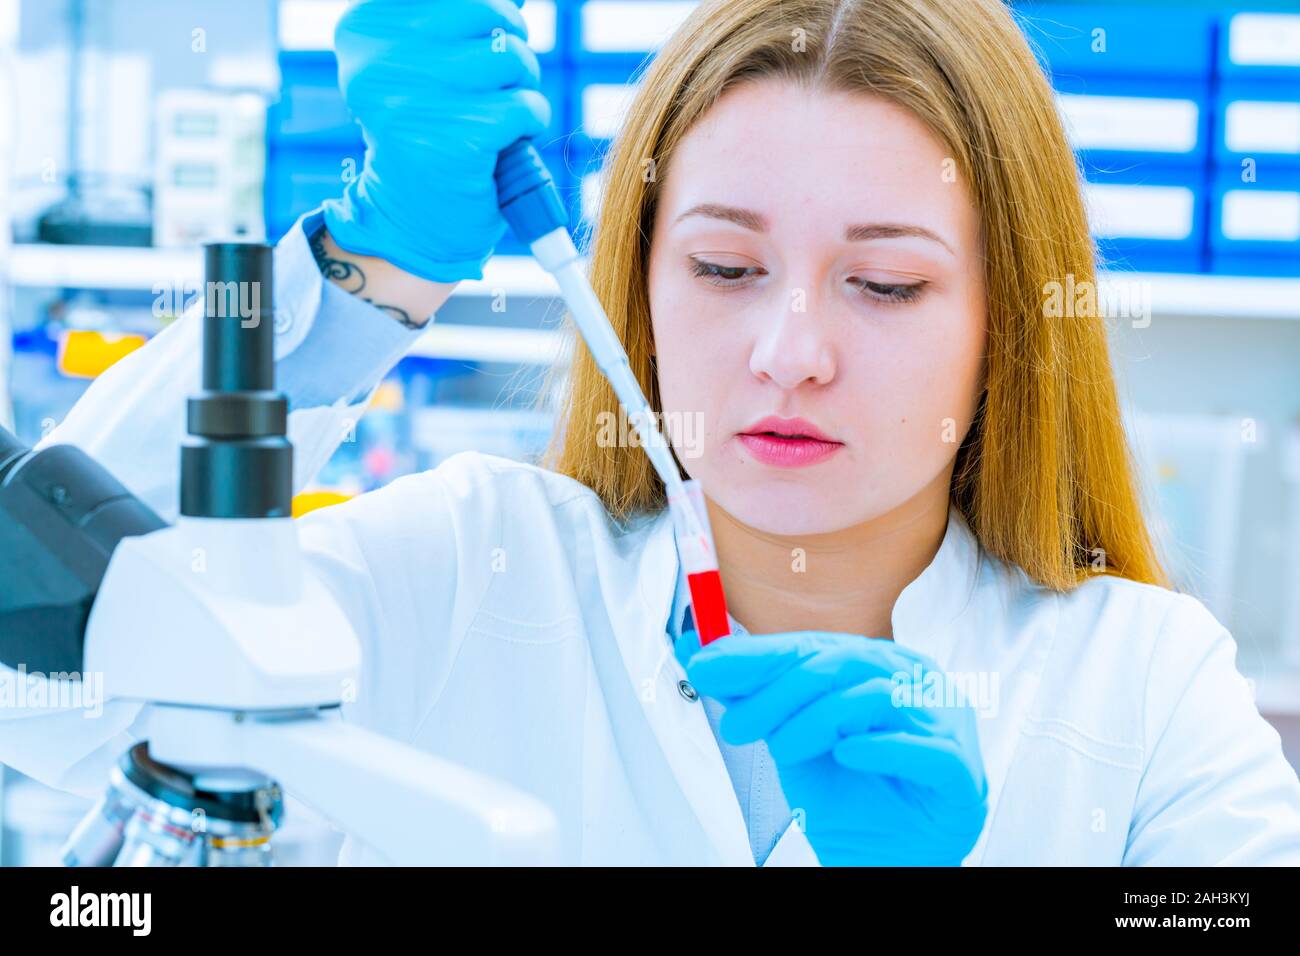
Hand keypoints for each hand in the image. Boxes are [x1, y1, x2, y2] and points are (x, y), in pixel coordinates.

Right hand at [321, 0, 551, 282]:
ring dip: (520, 89)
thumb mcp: (421, 61)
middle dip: (506, 49)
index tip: (464, 50)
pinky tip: (499, 146)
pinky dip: (528, 126)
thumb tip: (510, 5)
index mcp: (365, 28)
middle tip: (488, 88)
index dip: (479, 15)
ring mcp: (419, 99)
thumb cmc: (428, 132)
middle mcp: (382, 59)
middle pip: (490, 12)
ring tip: (491, 118)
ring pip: (513, 58)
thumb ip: (453, 17)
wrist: (412, 222)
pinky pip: (527, 107)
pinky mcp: (459, 138)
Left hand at [677, 628, 987, 865]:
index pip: (813, 648)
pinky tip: (845, 756)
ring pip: (876, 695)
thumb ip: (751, 694)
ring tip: (782, 751)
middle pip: (842, 663)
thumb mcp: (788, 740)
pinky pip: (923, 748)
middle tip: (736, 724)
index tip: (704, 665)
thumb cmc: (848, 793)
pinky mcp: (959, 771)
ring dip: (817, 720)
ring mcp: (943, 722)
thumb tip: (694, 649)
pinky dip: (881, 748)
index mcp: (876, 665)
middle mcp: (912, 682)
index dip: (758, 655)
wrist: (889, 859)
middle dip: (778, 689)